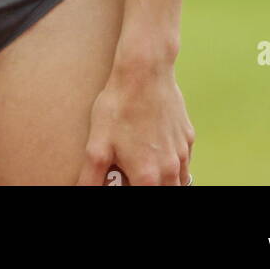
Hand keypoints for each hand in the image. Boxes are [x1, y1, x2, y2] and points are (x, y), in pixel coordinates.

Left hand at [76, 59, 194, 185]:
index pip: (144, 198)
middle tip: (132, 175)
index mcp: (148, 177)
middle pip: (166, 192)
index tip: (123, 182)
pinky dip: (174, 165)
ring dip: (165, 181)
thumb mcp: (97, 145)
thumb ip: (90, 178)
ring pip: (179, 182)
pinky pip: (184, 162)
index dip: (130, 190)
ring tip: (146, 168)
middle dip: (149, 186)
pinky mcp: (188, 137)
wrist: (144, 70)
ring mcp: (182, 153)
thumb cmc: (120, 105)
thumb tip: (81, 190)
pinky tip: (157, 151)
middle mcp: (170, 170)